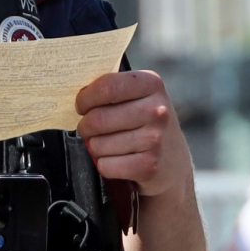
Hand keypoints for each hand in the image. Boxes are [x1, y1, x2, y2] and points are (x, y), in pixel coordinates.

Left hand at [77, 69, 191, 197]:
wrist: (172, 161)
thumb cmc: (145, 123)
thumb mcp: (139, 96)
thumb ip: (113, 88)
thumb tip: (78, 92)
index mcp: (152, 84)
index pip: (107, 86)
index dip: (85, 98)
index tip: (82, 106)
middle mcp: (157, 110)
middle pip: (98, 118)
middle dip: (85, 127)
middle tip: (90, 129)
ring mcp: (155, 139)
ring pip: (98, 145)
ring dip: (95, 147)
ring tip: (108, 145)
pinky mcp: (149, 165)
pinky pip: (106, 166)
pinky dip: (104, 165)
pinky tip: (117, 160)